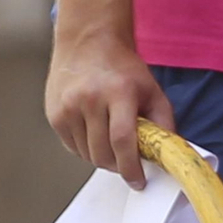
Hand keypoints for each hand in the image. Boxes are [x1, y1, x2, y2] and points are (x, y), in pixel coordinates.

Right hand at [45, 31, 174, 189]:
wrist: (88, 42)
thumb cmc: (123, 68)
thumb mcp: (152, 90)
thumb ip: (164, 123)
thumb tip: (168, 157)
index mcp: (118, 92)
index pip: (123, 141)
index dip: (131, 168)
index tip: (138, 181)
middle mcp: (89, 99)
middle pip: (103, 153)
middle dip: (119, 166)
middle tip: (128, 162)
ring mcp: (68, 107)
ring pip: (87, 155)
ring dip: (103, 158)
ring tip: (112, 142)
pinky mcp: (54, 114)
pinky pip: (72, 147)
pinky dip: (86, 150)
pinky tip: (95, 134)